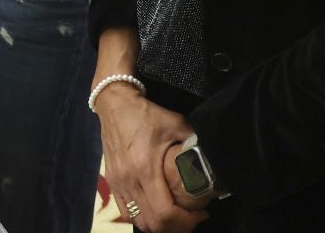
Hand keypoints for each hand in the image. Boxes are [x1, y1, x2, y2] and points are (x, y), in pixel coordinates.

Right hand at [96, 83, 205, 230]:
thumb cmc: (146, 114)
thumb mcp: (176, 124)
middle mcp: (129, 180)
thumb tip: (212, 160)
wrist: (114, 104)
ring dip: (159, 225)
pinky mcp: (112, 182)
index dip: (186, 221)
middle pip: (153, 223)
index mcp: (145, 168)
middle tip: (192, 217)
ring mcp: (118, 183)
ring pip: (138, 221)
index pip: (165, 212)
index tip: (201, 213)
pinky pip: (126, 213)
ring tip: (175, 215)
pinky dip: (142, 218)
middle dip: (177, 227)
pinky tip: (155, 210)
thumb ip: (194, 144)